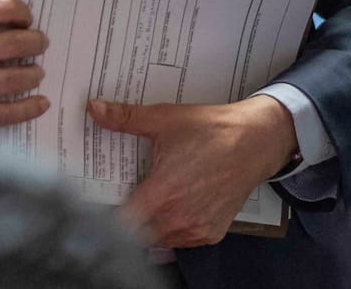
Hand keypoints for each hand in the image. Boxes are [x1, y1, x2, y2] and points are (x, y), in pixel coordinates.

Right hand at [0, 0, 48, 141]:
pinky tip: (38, 103)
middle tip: (40, 44)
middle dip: (35, 42)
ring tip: (37, 73)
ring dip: (33, 74)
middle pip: (14, 43)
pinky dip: (28, 108)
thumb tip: (0, 20)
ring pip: (15, 78)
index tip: (26, 18)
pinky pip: (5, 113)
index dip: (21, 11)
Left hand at [86, 94, 297, 249]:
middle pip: (137, 234)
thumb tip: (95, 108)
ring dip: (151, 226)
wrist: (255, 141)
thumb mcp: (164, 119)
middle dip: (129, 219)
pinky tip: (175, 207)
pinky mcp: (211, 233)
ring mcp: (196, 229)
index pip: (121, 222)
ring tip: (153, 200)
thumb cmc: (212, 130)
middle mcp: (178, 217)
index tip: (105, 201)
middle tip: (129, 197)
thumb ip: (125, 118)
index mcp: (161, 193)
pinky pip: (182, 241)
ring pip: (159, 240)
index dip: (109, 214)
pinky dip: (174, 229)